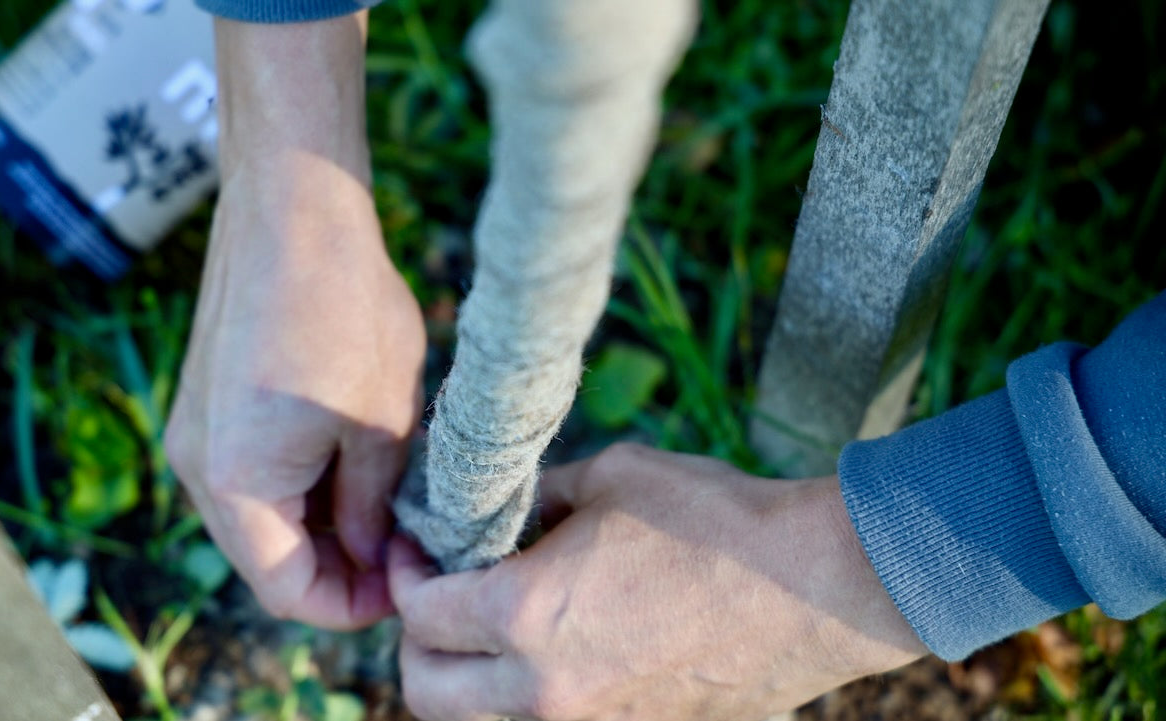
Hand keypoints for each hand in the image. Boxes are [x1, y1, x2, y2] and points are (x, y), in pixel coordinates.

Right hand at [165, 13, 424, 629]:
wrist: (292, 207)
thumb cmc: (344, 309)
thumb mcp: (382, 424)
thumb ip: (373, 507)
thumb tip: (373, 557)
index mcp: (235, 487)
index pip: (287, 592)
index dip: (351, 604)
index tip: (406, 586)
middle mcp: (198, 469)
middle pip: (268, 557)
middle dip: (340, 565)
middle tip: (408, 549)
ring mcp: (196, 433)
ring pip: (263, 515)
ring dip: (323, 524)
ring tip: (393, 506)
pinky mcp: (209, 402)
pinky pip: (254, 471)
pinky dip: (302, 483)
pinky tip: (357, 462)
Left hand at [388, 443, 926, 719]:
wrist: (814, 587)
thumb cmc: (712, 520)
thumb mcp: (610, 478)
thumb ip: (537, 498)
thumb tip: (502, 512)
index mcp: (525, 613)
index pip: (419, 614)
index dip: (405, 575)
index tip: (418, 550)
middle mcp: (542, 686)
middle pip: (426, 691)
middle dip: (417, 640)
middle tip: (439, 594)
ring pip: (480, 719)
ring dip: (467, 675)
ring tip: (494, 622)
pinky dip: (524, 690)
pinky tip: (558, 640)